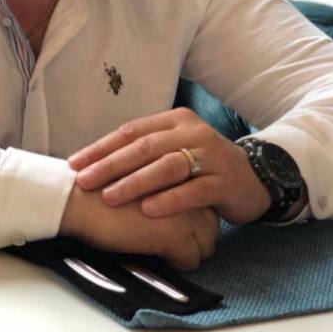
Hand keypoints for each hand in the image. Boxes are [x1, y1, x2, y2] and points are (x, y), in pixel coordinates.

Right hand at [59, 184, 218, 270]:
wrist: (78, 199)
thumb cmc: (98, 189)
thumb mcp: (133, 176)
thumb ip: (155, 182)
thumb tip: (166, 205)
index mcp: (175, 168)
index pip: (200, 200)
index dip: (187, 215)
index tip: (171, 224)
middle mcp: (186, 186)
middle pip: (210, 222)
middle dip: (194, 235)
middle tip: (170, 241)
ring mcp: (184, 209)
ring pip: (206, 243)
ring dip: (189, 251)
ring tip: (164, 251)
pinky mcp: (176, 233)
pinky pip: (192, 259)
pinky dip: (178, 264)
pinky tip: (157, 257)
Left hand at [68, 108, 271, 224]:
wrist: (257, 178)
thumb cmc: (205, 167)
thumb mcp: (176, 150)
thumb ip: (146, 152)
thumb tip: (98, 163)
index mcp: (175, 121)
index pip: (131, 131)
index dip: (101, 147)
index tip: (74, 164)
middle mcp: (192, 132)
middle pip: (145, 147)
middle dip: (110, 164)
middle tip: (84, 180)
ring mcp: (211, 155)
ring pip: (167, 166)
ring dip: (135, 182)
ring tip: (109, 196)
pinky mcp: (225, 181)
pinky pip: (194, 190)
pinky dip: (170, 199)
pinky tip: (148, 209)